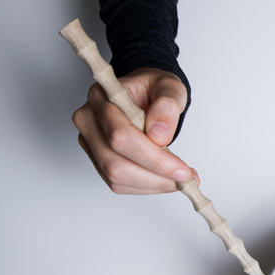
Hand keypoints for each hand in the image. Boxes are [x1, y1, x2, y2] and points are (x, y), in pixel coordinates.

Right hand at [72, 67, 197, 193]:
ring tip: (180, 179)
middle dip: (155, 176)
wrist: (147, 94)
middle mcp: (89, 121)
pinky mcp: (98, 160)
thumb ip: (167, 106)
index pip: (120, 135)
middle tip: (185, 178)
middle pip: (114, 162)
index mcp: (101, 97)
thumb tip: (159, 135)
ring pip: (116, 178)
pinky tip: (165, 178)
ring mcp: (90, 143)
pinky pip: (119, 184)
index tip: (181, 169)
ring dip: (153, 184)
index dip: (153, 158)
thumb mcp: (170, 88)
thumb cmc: (155, 89)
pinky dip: (147, 186)